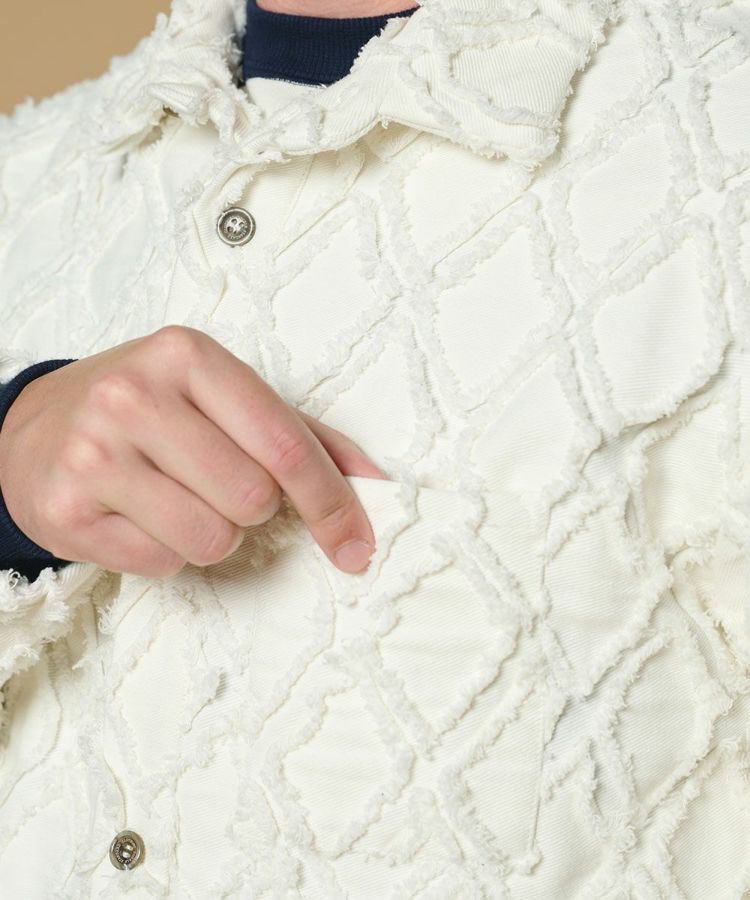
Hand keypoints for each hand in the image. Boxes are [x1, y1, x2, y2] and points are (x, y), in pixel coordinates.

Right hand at [0, 326, 388, 577]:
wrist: (37, 430)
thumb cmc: (147, 411)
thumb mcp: (220, 396)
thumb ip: (301, 433)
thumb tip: (373, 481)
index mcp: (189, 356)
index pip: (285, 444)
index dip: (331, 502)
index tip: (355, 543)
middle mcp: (136, 395)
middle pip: (253, 497)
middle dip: (250, 506)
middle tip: (213, 481)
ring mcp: (95, 452)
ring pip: (212, 538)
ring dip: (211, 532)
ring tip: (176, 498)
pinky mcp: (67, 510)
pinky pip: (163, 563)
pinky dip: (167, 550)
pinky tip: (138, 515)